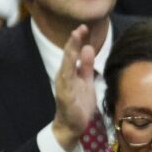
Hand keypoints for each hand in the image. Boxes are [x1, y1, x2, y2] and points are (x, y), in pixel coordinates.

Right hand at [49, 24, 100, 149]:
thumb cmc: (80, 102)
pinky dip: (68, 73)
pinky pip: (66, 83)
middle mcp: (65, 76)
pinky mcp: (65, 96)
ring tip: (75, 40)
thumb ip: (87, 65)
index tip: (84, 27)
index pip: (74, 52)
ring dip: (70, 53)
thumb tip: (88, 47)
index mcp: (71, 71)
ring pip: (66, 66)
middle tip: (80, 28)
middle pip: (68, 56)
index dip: (78, 40)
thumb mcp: (87, 81)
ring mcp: (63, 85)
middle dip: (73, 42)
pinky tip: (70, 65)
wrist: (73, 124)